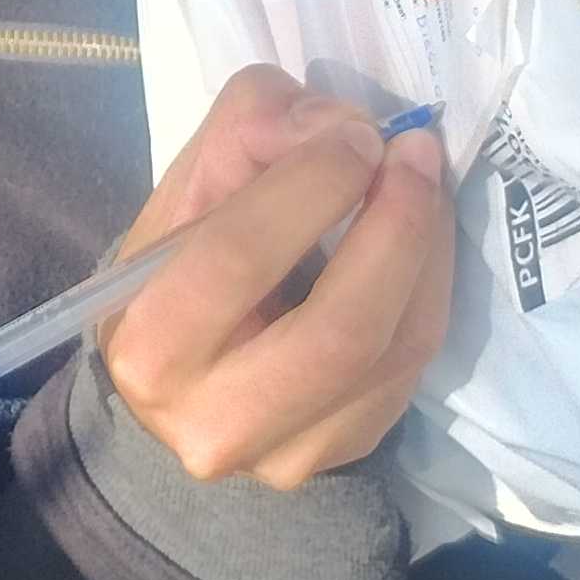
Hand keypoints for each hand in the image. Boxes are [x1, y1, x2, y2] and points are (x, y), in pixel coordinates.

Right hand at [96, 68, 452, 489]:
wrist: (184, 372)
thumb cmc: (184, 261)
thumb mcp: (192, 178)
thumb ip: (253, 124)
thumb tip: (339, 129)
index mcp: (149, 344)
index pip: (239, 258)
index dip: (314, 184)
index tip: (357, 135)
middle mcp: (212, 422)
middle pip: (341, 328)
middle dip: (398, 224)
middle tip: (414, 154)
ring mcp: (285, 455)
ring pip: (395, 351)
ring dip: (429, 251)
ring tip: (425, 185)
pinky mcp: (342, 455)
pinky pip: (412, 371)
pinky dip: (430, 292)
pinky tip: (420, 245)